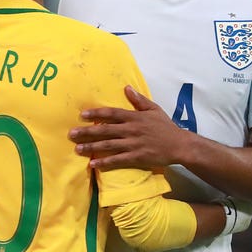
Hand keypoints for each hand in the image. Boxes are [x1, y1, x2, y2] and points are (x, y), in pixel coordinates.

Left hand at [68, 86, 184, 169]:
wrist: (179, 145)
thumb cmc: (166, 127)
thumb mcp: (153, 109)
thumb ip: (139, 100)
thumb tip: (126, 87)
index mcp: (134, 117)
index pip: (111, 114)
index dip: (96, 114)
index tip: (82, 115)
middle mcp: (131, 130)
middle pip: (105, 130)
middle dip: (87, 132)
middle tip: (71, 134)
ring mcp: (133, 144)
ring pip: (108, 145)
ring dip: (92, 147)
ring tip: (77, 149)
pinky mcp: (137, 157)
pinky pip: (118, 160)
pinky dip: (105, 162)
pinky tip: (93, 164)